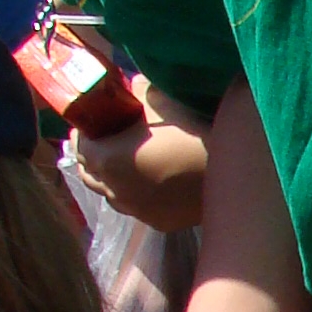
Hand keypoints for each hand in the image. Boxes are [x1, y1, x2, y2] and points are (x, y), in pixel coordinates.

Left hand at [69, 78, 210, 233]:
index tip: (92, 123)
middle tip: (105, 142)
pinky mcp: (159, 223)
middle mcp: (115, 191)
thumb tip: (130, 88)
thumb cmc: (191, 128)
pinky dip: (137, 195)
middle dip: (92, 158)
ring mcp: (137, 211)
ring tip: (127, 164)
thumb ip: (134, 93)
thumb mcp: (157, 98)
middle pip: (89, 176)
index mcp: (107, 159)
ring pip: (111, 196)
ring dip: (113, 180)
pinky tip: (153, 183)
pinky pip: (138, 208)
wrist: (231, 167)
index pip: (79, 147)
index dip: (83, 133)